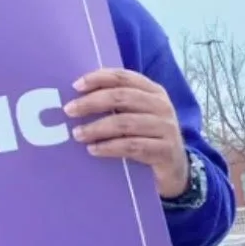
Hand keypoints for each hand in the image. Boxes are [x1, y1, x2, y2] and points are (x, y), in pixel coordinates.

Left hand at [63, 67, 189, 199]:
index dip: (98, 78)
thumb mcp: (135, 115)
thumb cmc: (147, 136)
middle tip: (69, 110)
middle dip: (92, 102)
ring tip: (77, 134)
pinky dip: (109, 147)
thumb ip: (115, 103)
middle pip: (121, 97)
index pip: (123, 77)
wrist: (175, 169)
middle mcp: (161, 105)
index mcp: (153, 91)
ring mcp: (165, 128)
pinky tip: (93, 150)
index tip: (75, 86)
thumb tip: (76, 97)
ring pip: (125, 123)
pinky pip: (132, 146)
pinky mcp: (165, 151)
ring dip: (97, 128)